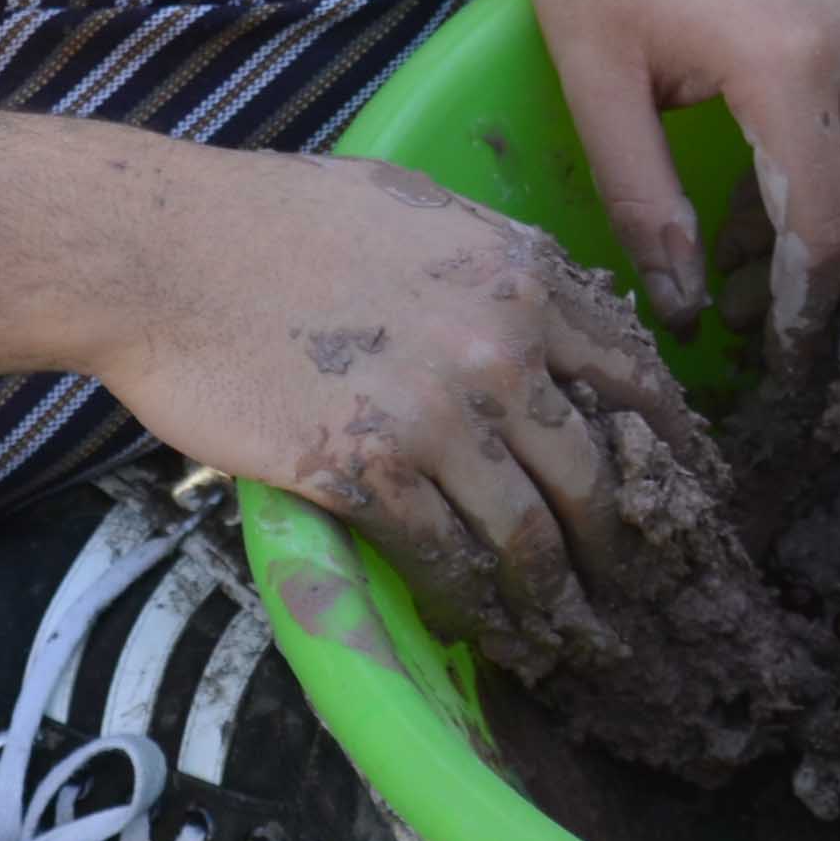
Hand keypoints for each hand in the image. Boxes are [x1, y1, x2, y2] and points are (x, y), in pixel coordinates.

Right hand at [88, 149, 702, 671]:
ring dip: (558, 595)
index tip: (679, 488)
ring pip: (532, 531)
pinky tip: (487, 629)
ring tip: (574, 634)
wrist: (160, 253)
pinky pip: (446, 557)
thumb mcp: (413, 206)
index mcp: (520, 276)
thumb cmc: (267, 217)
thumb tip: (541, 304)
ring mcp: (437, 414)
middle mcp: (500, 347)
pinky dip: (474, 603)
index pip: (632, 374)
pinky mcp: (368, 471)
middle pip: (596, 471)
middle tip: (639, 585)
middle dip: (624, 541)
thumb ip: (489, 262)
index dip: (663, 444)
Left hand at [525, 0, 839, 363]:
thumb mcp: (596, 76)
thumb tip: (685, 304)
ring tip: (765, 240)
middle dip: (821, 263)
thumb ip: (643, 197)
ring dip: (831, 194)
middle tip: (767, 314)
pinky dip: (838, 128)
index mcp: (789, 62)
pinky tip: (781, 146)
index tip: (784, 352)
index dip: (808, 301)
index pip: (825, 220)